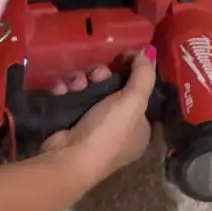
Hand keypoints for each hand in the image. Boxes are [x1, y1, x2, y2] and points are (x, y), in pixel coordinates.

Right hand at [41, 48, 156, 180]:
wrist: (67, 159)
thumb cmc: (107, 132)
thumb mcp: (133, 102)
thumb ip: (144, 75)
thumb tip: (149, 51)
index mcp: (139, 128)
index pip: (137, 92)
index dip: (130, 73)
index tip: (121, 59)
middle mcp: (117, 129)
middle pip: (111, 87)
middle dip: (101, 76)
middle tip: (95, 75)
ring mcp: (92, 127)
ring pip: (89, 89)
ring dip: (80, 81)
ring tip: (75, 84)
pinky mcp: (69, 124)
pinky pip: (70, 97)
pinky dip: (65, 90)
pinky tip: (62, 91)